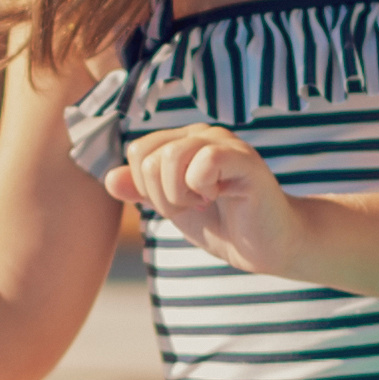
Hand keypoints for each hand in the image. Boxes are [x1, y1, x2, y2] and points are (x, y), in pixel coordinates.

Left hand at [110, 126, 307, 281]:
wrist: (269, 246)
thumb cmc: (224, 224)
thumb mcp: (173, 208)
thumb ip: (142, 191)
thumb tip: (109, 179)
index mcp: (183, 141)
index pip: (138, 152)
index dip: (147, 188)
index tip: (178, 203)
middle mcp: (202, 133)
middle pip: (148, 156)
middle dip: (162, 195)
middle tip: (194, 206)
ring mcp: (224, 142)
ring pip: (170, 158)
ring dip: (181, 195)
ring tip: (206, 202)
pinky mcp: (244, 159)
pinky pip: (203, 162)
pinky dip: (203, 189)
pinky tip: (222, 197)